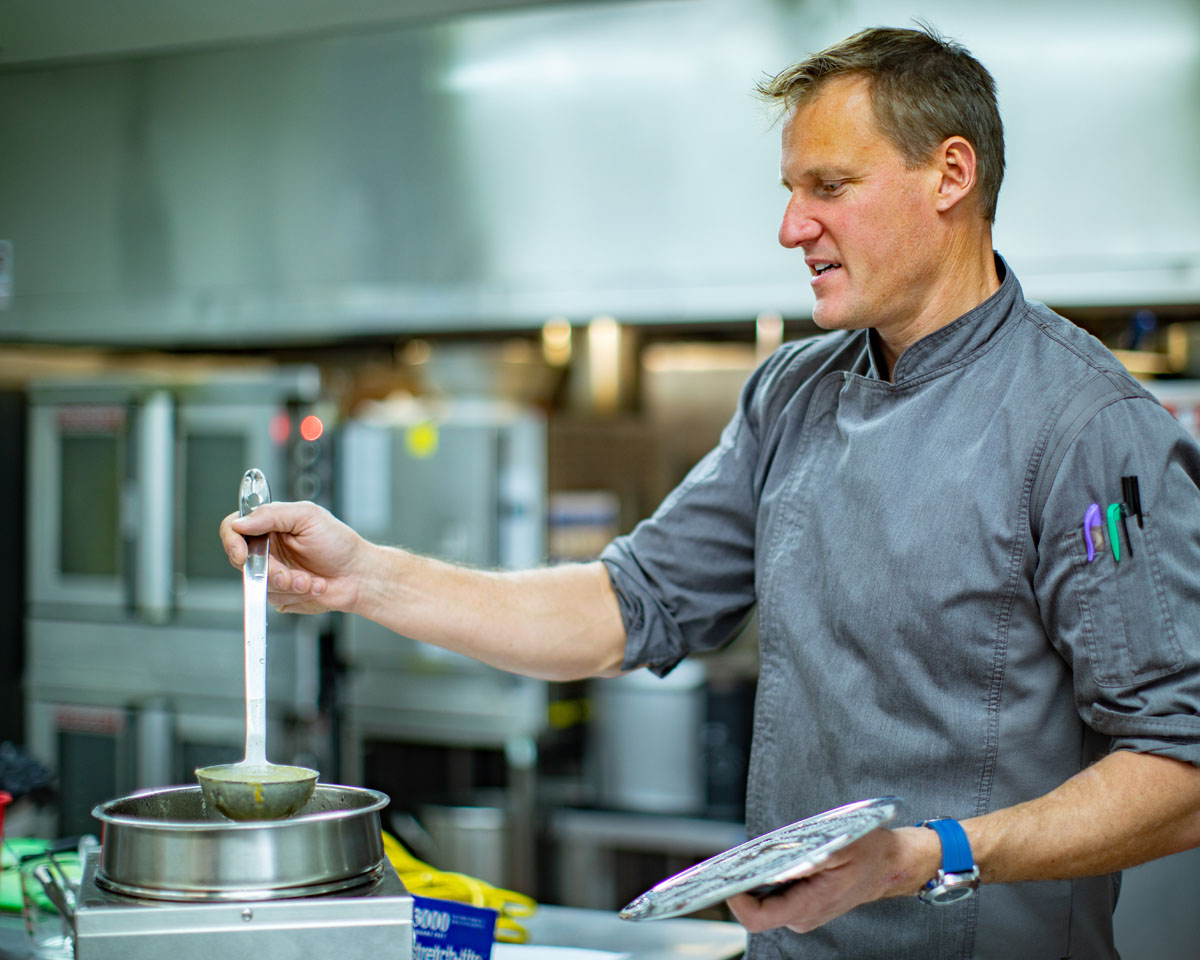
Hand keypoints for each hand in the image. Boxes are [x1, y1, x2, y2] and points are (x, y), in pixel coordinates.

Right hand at [219, 501, 368, 614]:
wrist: (359, 575)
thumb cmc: (339, 543)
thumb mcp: (308, 516)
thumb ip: (272, 515)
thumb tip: (240, 523)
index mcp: (270, 525)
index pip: (233, 528)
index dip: (232, 542)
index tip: (243, 555)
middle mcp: (267, 548)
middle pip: (243, 562)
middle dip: (271, 571)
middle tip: (291, 574)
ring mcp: (272, 573)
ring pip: (259, 584)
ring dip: (289, 585)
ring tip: (312, 579)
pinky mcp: (280, 594)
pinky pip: (274, 600)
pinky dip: (297, 595)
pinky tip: (315, 587)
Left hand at [725, 826, 938, 933]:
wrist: (892, 865)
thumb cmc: (870, 852)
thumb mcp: (843, 845)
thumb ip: (811, 859)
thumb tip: (782, 865)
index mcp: (810, 905)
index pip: (759, 917)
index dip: (736, 900)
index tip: (725, 877)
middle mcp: (802, 915)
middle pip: (756, 908)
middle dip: (741, 884)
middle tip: (732, 857)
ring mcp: (802, 912)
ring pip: (764, 901)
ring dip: (754, 879)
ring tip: (751, 854)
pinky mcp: (803, 903)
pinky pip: (775, 895)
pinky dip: (766, 878)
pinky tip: (768, 859)